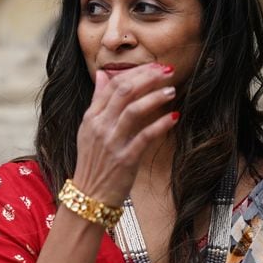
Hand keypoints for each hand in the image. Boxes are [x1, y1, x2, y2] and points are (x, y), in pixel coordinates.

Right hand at [73, 63, 178, 204]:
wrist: (89, 195)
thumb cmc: (93, 162)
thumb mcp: (88, 128)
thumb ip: (97, 101)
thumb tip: (102, 75)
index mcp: (91, 117)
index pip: (113, 85)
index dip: (136, 72)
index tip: (154, 67)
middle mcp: (99, 126)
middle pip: (124, 91)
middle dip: (148, 78)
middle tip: (168, 71)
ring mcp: (111, 142)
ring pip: (134, 110)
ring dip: (156, 97)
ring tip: (172, 91)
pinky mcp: (125, 158)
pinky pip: (145, 136)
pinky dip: (161, 124)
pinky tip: (174, 117)